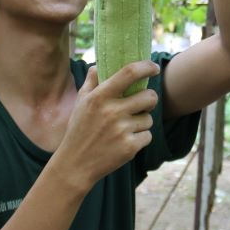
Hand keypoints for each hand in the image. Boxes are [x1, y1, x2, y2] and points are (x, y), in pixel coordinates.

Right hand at [53, 60, 159, 191]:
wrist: (75, 165)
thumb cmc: (79, 130)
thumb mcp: (80, 103)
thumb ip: (91, 82)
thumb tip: (99, 64)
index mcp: (99, 97)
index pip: (129, 73)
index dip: (146, 67)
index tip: (154, 67)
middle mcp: (112, 112)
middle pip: (149, 97)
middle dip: (149, 99)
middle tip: (142, 104)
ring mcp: (122, 130)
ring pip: (149, 118)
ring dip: (142, 122)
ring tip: (125, 128)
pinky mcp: (129, 147)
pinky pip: (147, 136)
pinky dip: (140, 138)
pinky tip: (125, 141)